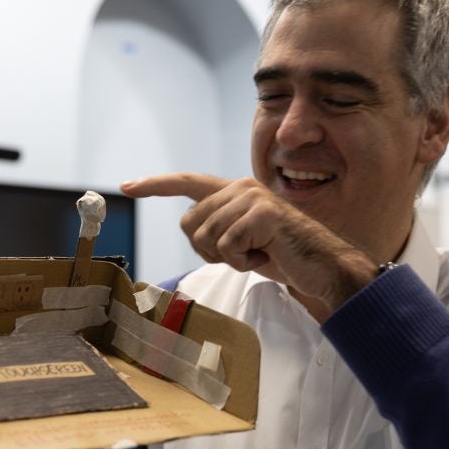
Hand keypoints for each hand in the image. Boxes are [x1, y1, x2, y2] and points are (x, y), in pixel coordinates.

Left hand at [121, 172, 376, 311]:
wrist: (320, 267)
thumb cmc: (281, 255)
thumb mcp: (241, 240)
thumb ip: (217, 228)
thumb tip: (191, 228)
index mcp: (233, 191)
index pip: (188, 182)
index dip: (156, 184)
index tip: (127, 185)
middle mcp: (239, 187)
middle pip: (190, 224)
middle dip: (208, 250)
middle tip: (243, 254)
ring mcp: (250, 197)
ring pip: (206, 237)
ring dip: (229, 257)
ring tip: (258, 252)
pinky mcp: (261, 212)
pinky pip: (226, 246)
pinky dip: (242, 261)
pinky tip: (265, 254)